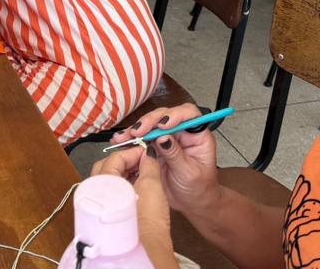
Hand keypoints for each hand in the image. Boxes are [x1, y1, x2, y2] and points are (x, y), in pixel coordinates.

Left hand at [92, 148, 173, 257]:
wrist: (146, 246)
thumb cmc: (146, 219)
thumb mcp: (151, 184)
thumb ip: (149, 165)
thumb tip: (148, 155)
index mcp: (101, 180)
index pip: (115, 157)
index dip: (133, 152)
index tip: (146, 151)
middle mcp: (95, 190)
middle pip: (109, 167)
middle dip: (127, 161)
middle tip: (144, 161)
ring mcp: (100, 202)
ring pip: (111, 180)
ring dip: (126, 173)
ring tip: (143, 172)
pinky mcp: (107, 212)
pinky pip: (113, 192)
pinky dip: (124, 185)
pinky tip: (138, 187)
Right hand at [104, 104, 221, 215]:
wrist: (191, 203)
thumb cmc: (198, 188)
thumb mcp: (189, 173)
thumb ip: (176, 154)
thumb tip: (162, 137)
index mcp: (198, 136)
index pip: (189, 114)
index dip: (175, 115)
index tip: (162, 124)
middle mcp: (182, 133)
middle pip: (165, 117)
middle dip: (149, 122)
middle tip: (137, 132)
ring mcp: (167, 139)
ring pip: (150, 126)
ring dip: (136, 129)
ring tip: (124, 137)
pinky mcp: (155, 147)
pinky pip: (141, 139)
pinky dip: (130, 139)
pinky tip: (120, 140)